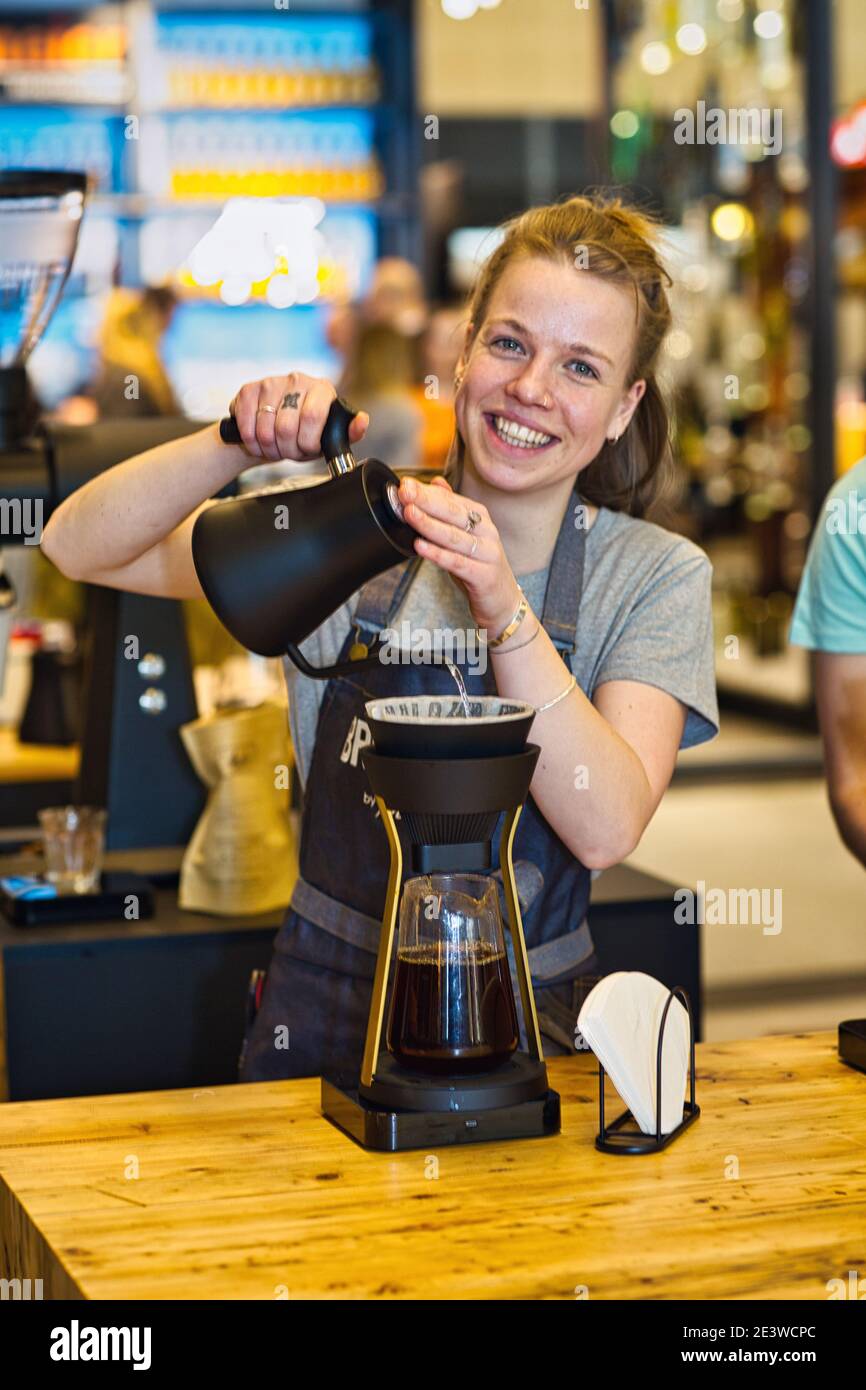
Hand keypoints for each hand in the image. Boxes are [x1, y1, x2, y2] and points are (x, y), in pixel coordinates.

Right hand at [228, 372, 368, 462]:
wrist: (276, 428)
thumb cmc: (307, 432)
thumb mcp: (330, 437)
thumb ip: (349, 432)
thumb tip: (362, 421)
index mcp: (322, 389)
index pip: (312, 416)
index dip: (307, 442)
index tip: (307, 449)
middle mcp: (297, 380)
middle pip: (287, 427)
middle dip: (287, 449)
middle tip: (289, 452)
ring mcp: (271, 382)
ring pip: (265, 429)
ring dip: (269, 448)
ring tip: (276, 447)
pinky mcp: (249, 389)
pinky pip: (247, 424)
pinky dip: (251, 441)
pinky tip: (259, 441)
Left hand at [397, 475, 523, 636]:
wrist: (503, 602)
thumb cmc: (479, 567)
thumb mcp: (466, 535)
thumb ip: (451, 509)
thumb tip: (435, 482)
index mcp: (481, 518)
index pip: (451, 500)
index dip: (427, 492)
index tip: (405, 484)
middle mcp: (487, 532)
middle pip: (453, 513)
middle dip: (427, 501)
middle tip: (405, 492)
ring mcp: (487, 553)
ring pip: (454, 536)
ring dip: (430, 524)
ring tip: (409, 514)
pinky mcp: (484, 576)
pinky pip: (458, 563)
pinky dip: (438, 554)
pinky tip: (421, 547)